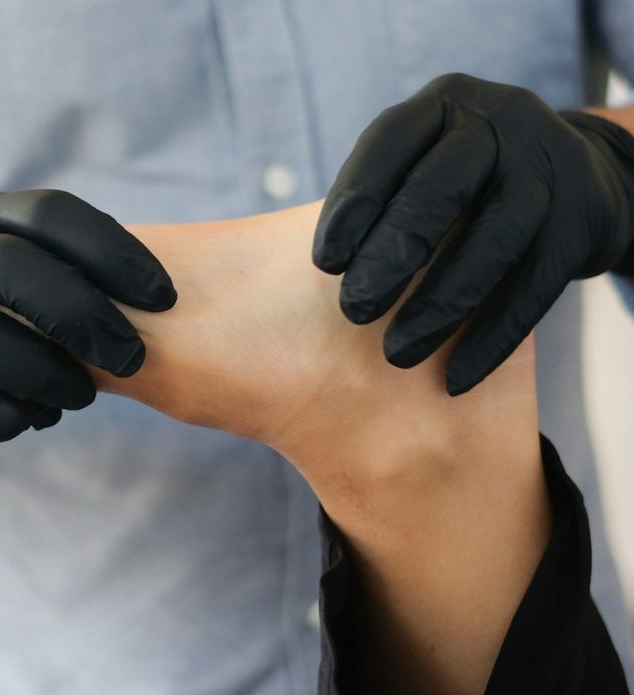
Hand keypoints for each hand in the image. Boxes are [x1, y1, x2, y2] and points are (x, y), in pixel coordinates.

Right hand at [0, 190, 175, 461]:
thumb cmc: (6, 307)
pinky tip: (30, 418)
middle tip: (131, 359)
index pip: (53, 214)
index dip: (115, 253)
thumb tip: (169, 300)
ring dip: (43, 376)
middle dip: (83, 318)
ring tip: (78, 396)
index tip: (165, 298)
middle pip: (14, 269)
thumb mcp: (40, 274)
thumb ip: (86, 278)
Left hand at [313, 73, 633, 393]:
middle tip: (354, 312)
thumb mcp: (428, 163)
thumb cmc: (471, 182)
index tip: (324, 264)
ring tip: (397, 353)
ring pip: (493, 241)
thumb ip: (385, 198)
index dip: (354, 204)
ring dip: (440, 306)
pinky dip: (492, 337)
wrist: (577, 176)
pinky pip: (535, 287)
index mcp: (442, 106)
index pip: (389, 144)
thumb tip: (330, 273)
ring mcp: (549, 168)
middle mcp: (500, 122)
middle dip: (391, 257)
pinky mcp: (581, 222)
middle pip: (441, 190)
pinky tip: (456, 376)